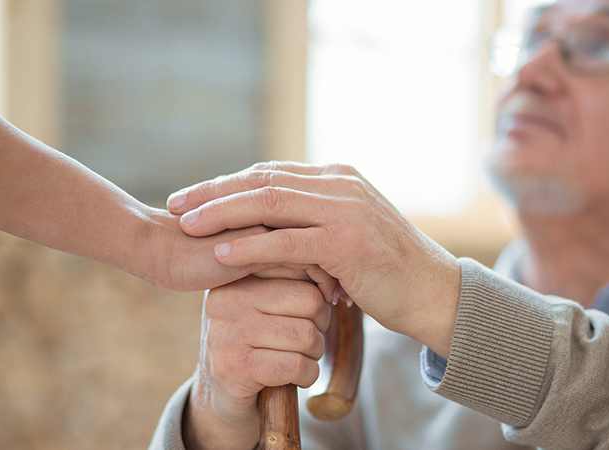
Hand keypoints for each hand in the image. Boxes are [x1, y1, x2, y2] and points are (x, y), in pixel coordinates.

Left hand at [167, 162, 460, 356]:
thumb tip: (274, 223)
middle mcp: (341, 185)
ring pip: (269, 203)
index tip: (193, 197)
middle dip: (213, 192)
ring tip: (185, 226)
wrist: (433, 293)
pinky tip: (219, 253)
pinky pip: (286, 241)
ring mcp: (346, 210)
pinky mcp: (347, 242)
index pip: (271, 173)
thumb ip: (316, 220)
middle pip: (263, 181)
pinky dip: (249, 245)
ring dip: (222, 214)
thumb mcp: (350, 233)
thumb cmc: (388, 270)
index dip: (227, 184)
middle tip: (175, 204)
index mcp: (339, 178)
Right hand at [183, 275, 330, 449]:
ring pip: (306, 335)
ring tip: (298, 358)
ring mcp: (226, 333)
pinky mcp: (233, 367)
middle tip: (306, 341)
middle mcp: (224, 298)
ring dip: (314, 354)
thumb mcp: (265, 304)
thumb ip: (290, 280)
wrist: (220, 398)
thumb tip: (331, 272)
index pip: (298, 265)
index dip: (319, 293)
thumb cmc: (255, 345)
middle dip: (320, 326)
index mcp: (234, 276)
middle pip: (310, 300)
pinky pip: (296, 365)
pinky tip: (296, 377)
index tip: (312, 313)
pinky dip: (308, 375)